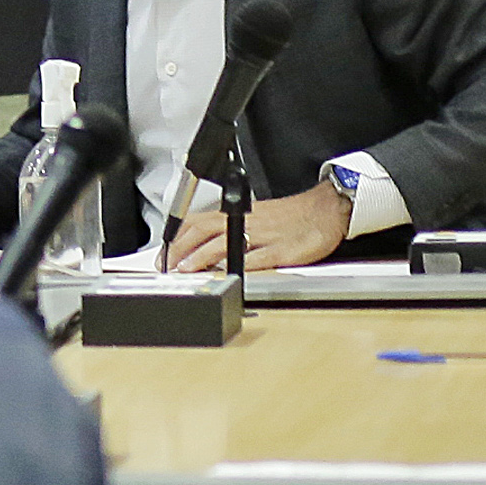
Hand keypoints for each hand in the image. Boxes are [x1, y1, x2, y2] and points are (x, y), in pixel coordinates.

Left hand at [165, 178, 349, 271]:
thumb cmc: (287, 216)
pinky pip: (259, 258)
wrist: (323, 210)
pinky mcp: (283, 251)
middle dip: (180, 249)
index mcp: (235, 215)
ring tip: (187, 270)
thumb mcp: (251, 217)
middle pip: (203, 232)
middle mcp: (244, 223)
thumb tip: (199, 247)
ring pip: (226, 243)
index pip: (195, 222)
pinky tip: (229, 274)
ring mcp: (263, 237)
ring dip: (202, 257)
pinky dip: (242, 265)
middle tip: (166, 266)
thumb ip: (226, 230)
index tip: (162, 255)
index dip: (175, 239)